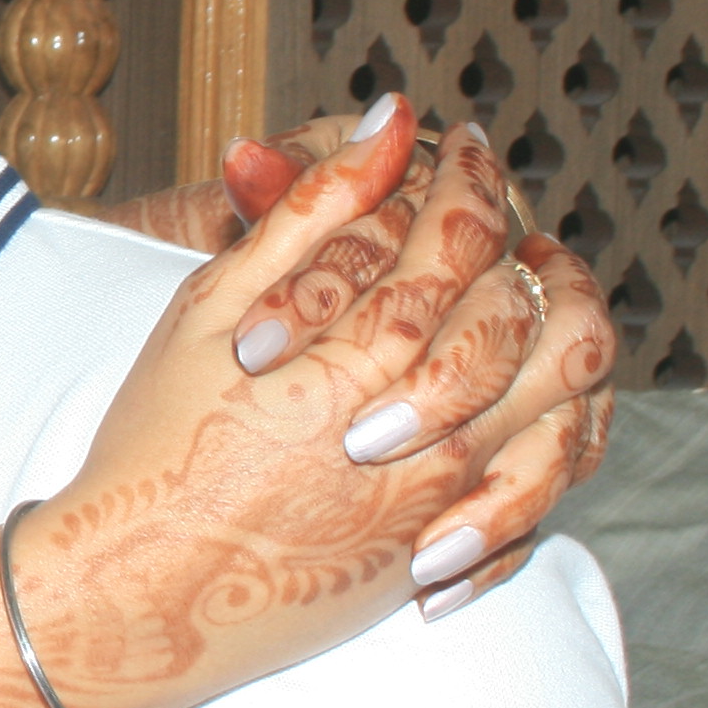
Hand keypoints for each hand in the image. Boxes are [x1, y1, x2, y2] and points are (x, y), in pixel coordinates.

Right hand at [11, 100, 618, 707]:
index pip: (462, 236)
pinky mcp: (447, 550)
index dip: (468, 176)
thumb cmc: (159, 440)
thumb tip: (392, 118)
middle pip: (532, 312)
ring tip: (516, 296)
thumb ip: (309, 209)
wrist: (141, 589)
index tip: (459, 146)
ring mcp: (447, 499)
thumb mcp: (212, 306)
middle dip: (523, 246)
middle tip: (501, 214)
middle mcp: (424, 432)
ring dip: (551, 333)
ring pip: (566, 399)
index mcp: (361, 356)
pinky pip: (549, 484)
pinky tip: (514, 395)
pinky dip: (550, 428)